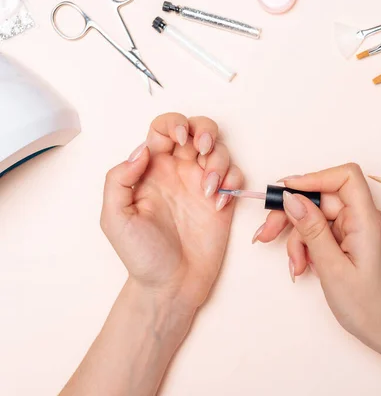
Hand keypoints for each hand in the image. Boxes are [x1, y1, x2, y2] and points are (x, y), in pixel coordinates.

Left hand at [100, 113, 242, 314]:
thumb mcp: (115, 217)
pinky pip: (235, 175)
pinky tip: (218, 203)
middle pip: (197, 130)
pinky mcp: (222, 201)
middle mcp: (178, 172)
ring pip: (219, 150)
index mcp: (151, 170)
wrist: (171, 285)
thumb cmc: (142, 255)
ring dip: (219, 161)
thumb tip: (142, 150)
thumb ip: (119, 179)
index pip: (163, 129)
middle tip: (202, 150)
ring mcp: (201, 185)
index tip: (178, 143)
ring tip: (209, 190)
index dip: (173, 125)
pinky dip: (232, 182)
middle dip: (205, 131)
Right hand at [254, 164, 380, 350]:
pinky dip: (308, 247)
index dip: (313, 178)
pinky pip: (322, 233)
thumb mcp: (332, 268)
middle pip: (322, 198)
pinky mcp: (351, 241)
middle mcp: (364, 219)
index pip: (344, 177)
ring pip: (317, 217)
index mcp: (367, 220)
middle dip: (292, 215)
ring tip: (295, 266)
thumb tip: (291, 198)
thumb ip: (311, 230)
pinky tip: (303, 267)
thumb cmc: (369, 306)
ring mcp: (357, 230)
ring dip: (298, 239)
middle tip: (267, 234)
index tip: (284, 193)